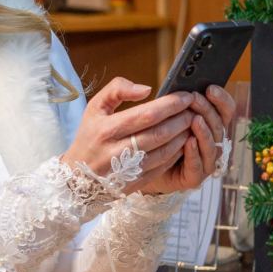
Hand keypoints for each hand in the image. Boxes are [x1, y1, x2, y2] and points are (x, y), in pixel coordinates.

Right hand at [60, 77, 195, 193]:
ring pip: (166, 151)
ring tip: (193, 123)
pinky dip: (178, 152)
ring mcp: (128, 170)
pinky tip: (184, 141)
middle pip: (160, 133)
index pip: (147, 114)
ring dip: (184, 135)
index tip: (186, 96)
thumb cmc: (89, 137)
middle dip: (182, 119)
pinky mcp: (137, 182)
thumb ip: (117, 90)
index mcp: (107, 129)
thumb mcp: (94, 108)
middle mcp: (117, 151)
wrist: (78, 178)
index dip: (170, 105)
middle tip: (195, 108)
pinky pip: (164, 165)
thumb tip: (146, 89)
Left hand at [138, 84, 236, 194]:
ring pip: (213, 146)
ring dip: (205, 131)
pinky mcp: (193, 177)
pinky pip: (199, 166)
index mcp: (207, 122)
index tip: (210, 88)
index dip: (221, 98)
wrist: (135, 168)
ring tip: (194, 119)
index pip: (224, 109)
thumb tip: (145, 89)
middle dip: (208, 110)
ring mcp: (203, 161)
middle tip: (195, 99)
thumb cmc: (143, 136)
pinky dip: (195, 153)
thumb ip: (144, 97)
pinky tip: (189, 141)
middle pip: (220, 125)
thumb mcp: (146, 111)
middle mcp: (209, 141)